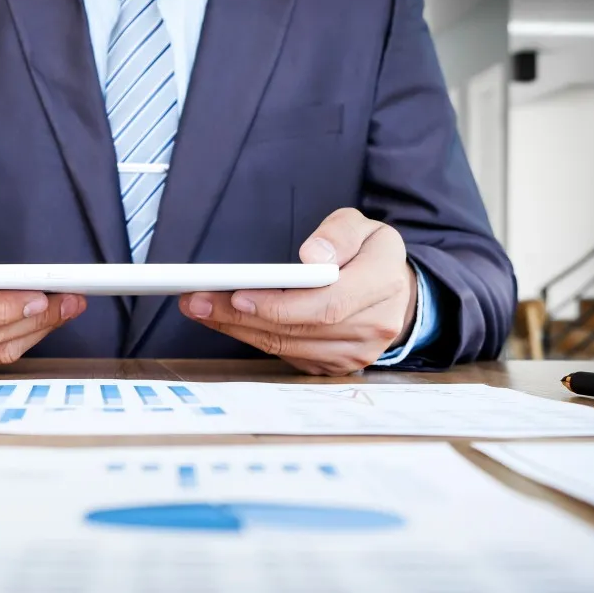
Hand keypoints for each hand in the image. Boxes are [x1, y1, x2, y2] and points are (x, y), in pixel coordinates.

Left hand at [179, 208, 416, 375]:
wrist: (396, 293)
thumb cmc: (371, 254)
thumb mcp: (364, 226)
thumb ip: (339, 233)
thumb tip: (312, 256)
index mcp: (383, 283)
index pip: (326, 304)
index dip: (279, 304)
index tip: (238, 294)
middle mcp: (373, 325)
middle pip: (299, 328)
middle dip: (242, 316)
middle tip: (197, 300)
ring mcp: (355, 353)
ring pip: (287, 346)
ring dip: (238, 329)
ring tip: (200, 308)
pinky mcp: (335, 366)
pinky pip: (287, 355)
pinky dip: (252, 338)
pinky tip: (225, 321)